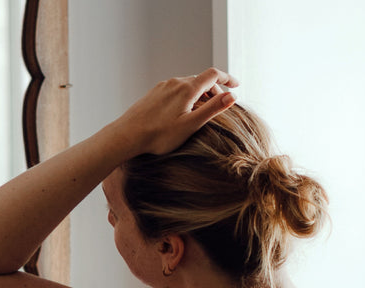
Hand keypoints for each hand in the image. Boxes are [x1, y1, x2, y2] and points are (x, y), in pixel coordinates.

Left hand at [115, 68, 238, 155]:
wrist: (128, 135)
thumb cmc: (159, 135)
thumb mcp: (191, 124)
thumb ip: (212, 109)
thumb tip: (232, 95)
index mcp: (187, 88)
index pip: (213, 75)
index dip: (228, 78)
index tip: (237, 85)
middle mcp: (175, 82)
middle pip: (201, 79)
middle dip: (215, 88)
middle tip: (221, 103)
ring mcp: (163, 87)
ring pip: (188, 84)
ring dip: (200, 93)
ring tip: (203, 108)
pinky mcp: (154, 93)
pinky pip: (175, 89)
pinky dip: (186, 95)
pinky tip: (183, 110)